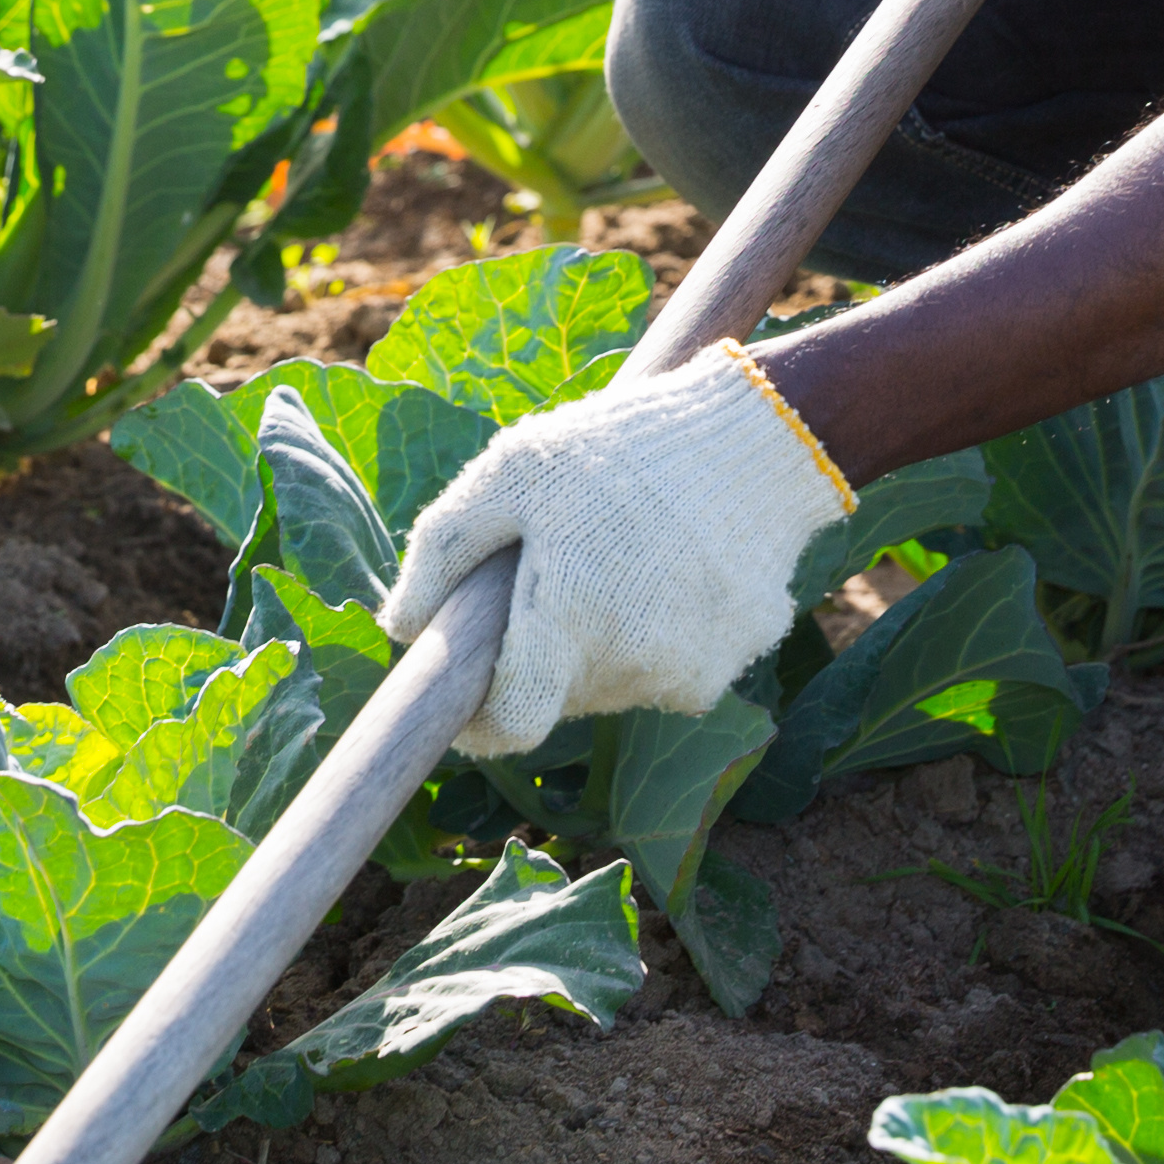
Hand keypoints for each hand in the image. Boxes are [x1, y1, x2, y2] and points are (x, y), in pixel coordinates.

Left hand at [376, 349, 853, 756]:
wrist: (763, 436)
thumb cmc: (622, 447)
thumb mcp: (512, 470)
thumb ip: (444, 548)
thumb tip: (401, 627)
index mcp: (568, 625)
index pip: (511, 727)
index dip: (481, 721)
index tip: (470, 697)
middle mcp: (632, 665)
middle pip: (563, 697)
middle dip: (543, 656)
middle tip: (553, 576)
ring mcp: (693, 669)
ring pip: (619, 681)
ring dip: (603, 642)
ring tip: (619, 559)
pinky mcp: (739, 657)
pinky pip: (676, 663)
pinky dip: (662, 631)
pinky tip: (672, 568)